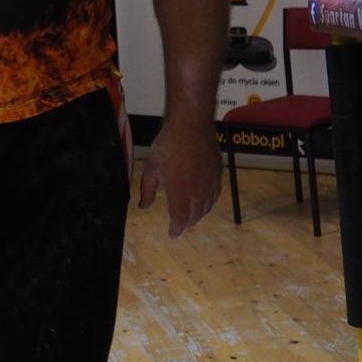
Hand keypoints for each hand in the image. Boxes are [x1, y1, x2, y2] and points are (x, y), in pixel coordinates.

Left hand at [137, 116, 221, 237]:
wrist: (191, 126)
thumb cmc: (168, 145)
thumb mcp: (150, 168)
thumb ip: (148, 190)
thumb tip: (144, 206)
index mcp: (180, 194)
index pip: (180, 219)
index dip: (176, 229)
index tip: (172, 235)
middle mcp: (197, 192)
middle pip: (195, 216)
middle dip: (187, 224)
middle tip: (181, 227)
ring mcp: (210, 183)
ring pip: (207, 207)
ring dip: (199, 215)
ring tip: (192, 217)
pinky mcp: (217, 173)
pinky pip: (215, 194)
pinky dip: (209, 203)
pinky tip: (205, 201)